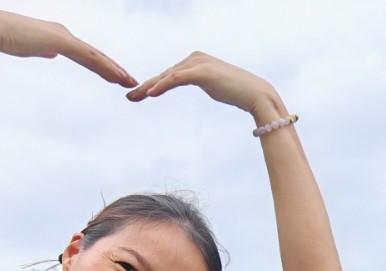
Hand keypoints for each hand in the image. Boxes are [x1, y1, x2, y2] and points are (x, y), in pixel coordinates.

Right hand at [0, 9, 136, 86]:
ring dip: (115, 70)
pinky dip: (104, 67)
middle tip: (131, 81)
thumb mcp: (30, 47)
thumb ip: (42, 49)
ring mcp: (65, 37)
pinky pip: (89, 57)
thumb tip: (50, 52)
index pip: (86, 54)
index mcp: (58, 37)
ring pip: (96, 57)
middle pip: (95, 55)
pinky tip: (117, 76)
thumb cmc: (6, 38)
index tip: (116, 77)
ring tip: (130, 82)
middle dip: (114, 69)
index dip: (102, 66)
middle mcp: (65, 34)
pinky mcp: (62, 42)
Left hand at [125, 51, 269, 113]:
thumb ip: (203, 82)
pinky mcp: (201, 72)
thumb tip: (198, 83)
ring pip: (167, 76)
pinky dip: (162, 86)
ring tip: (134, 97)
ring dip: (149, 87)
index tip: (138, 95)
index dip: (152, 85)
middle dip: (145, 86)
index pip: (169, 75)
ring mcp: (197, 63)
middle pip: (165, 74)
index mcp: (195, 61)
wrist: (256, 95)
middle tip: (129, 97)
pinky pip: (176, 79)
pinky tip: (150, 94)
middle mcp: (194, 58)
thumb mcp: (214, 85)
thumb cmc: (238, 93)